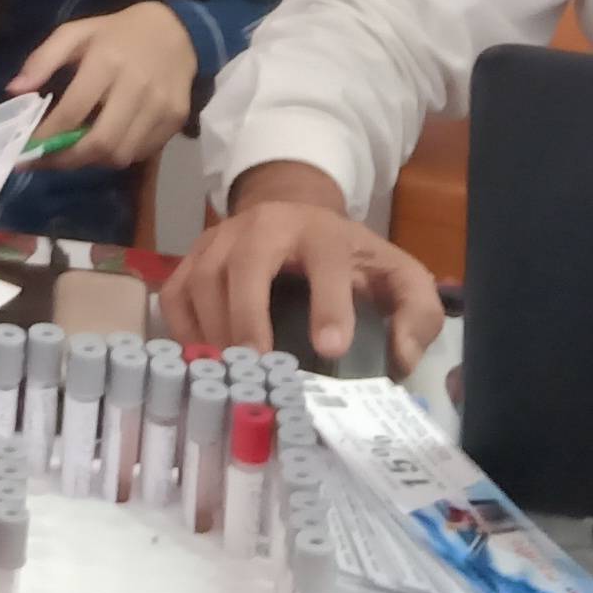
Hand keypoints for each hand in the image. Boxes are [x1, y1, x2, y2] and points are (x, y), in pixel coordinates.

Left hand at [8, 4, 199, 172]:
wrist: (176, 30)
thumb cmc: (116, 33)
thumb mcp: (75, 33)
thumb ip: (42, 59)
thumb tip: (14, 90)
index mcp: (107, 60)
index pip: (73, 111)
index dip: (47, 137)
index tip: (26, 150)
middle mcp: (137, 86)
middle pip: (100, 143)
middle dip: (67, 160)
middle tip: (47, 161)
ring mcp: (161, 105)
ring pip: (121, 155)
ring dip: (92, 161)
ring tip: (74, 152)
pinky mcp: (176, 119)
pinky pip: (141, 153)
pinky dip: (118, 156)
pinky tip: (105, 143)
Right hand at [167, 161, 445, 373]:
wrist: (293, 214)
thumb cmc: (347, 258)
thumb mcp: (395, 275)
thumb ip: (416, 313)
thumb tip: (399, 357)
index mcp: (323, 232)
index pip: (326, 262)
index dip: (330, 305)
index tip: (332, 348)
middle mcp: (265, 226)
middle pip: (246, 265)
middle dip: (250, 319)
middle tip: (260, 369)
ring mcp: (219, 239)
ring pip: (203, 281)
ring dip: (216, 333)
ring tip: (234, 378)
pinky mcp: (191, 258)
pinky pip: (175, 296)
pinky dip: (184, 333)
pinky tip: (205, 364)